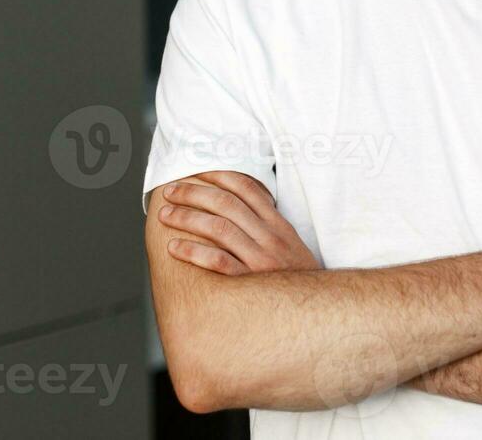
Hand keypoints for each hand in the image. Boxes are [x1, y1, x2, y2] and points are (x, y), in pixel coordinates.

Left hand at [158, 170, 319, 274]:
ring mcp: (261, 259)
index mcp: (278, 224)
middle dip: (195, 193)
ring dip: (188, 218)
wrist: (316, 311)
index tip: (196, 171)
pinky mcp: (250, 282)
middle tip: (171, 191)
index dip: (219, 176)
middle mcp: (270, 238)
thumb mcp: (289, 246)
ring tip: (165, 215)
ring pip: (219, 228)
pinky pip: (219, 262)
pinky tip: (174, 248)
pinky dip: (194, 252)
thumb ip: (267, 227)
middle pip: (227, 204)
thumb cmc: (296, 278)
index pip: (247, 189)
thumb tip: (238, 208)